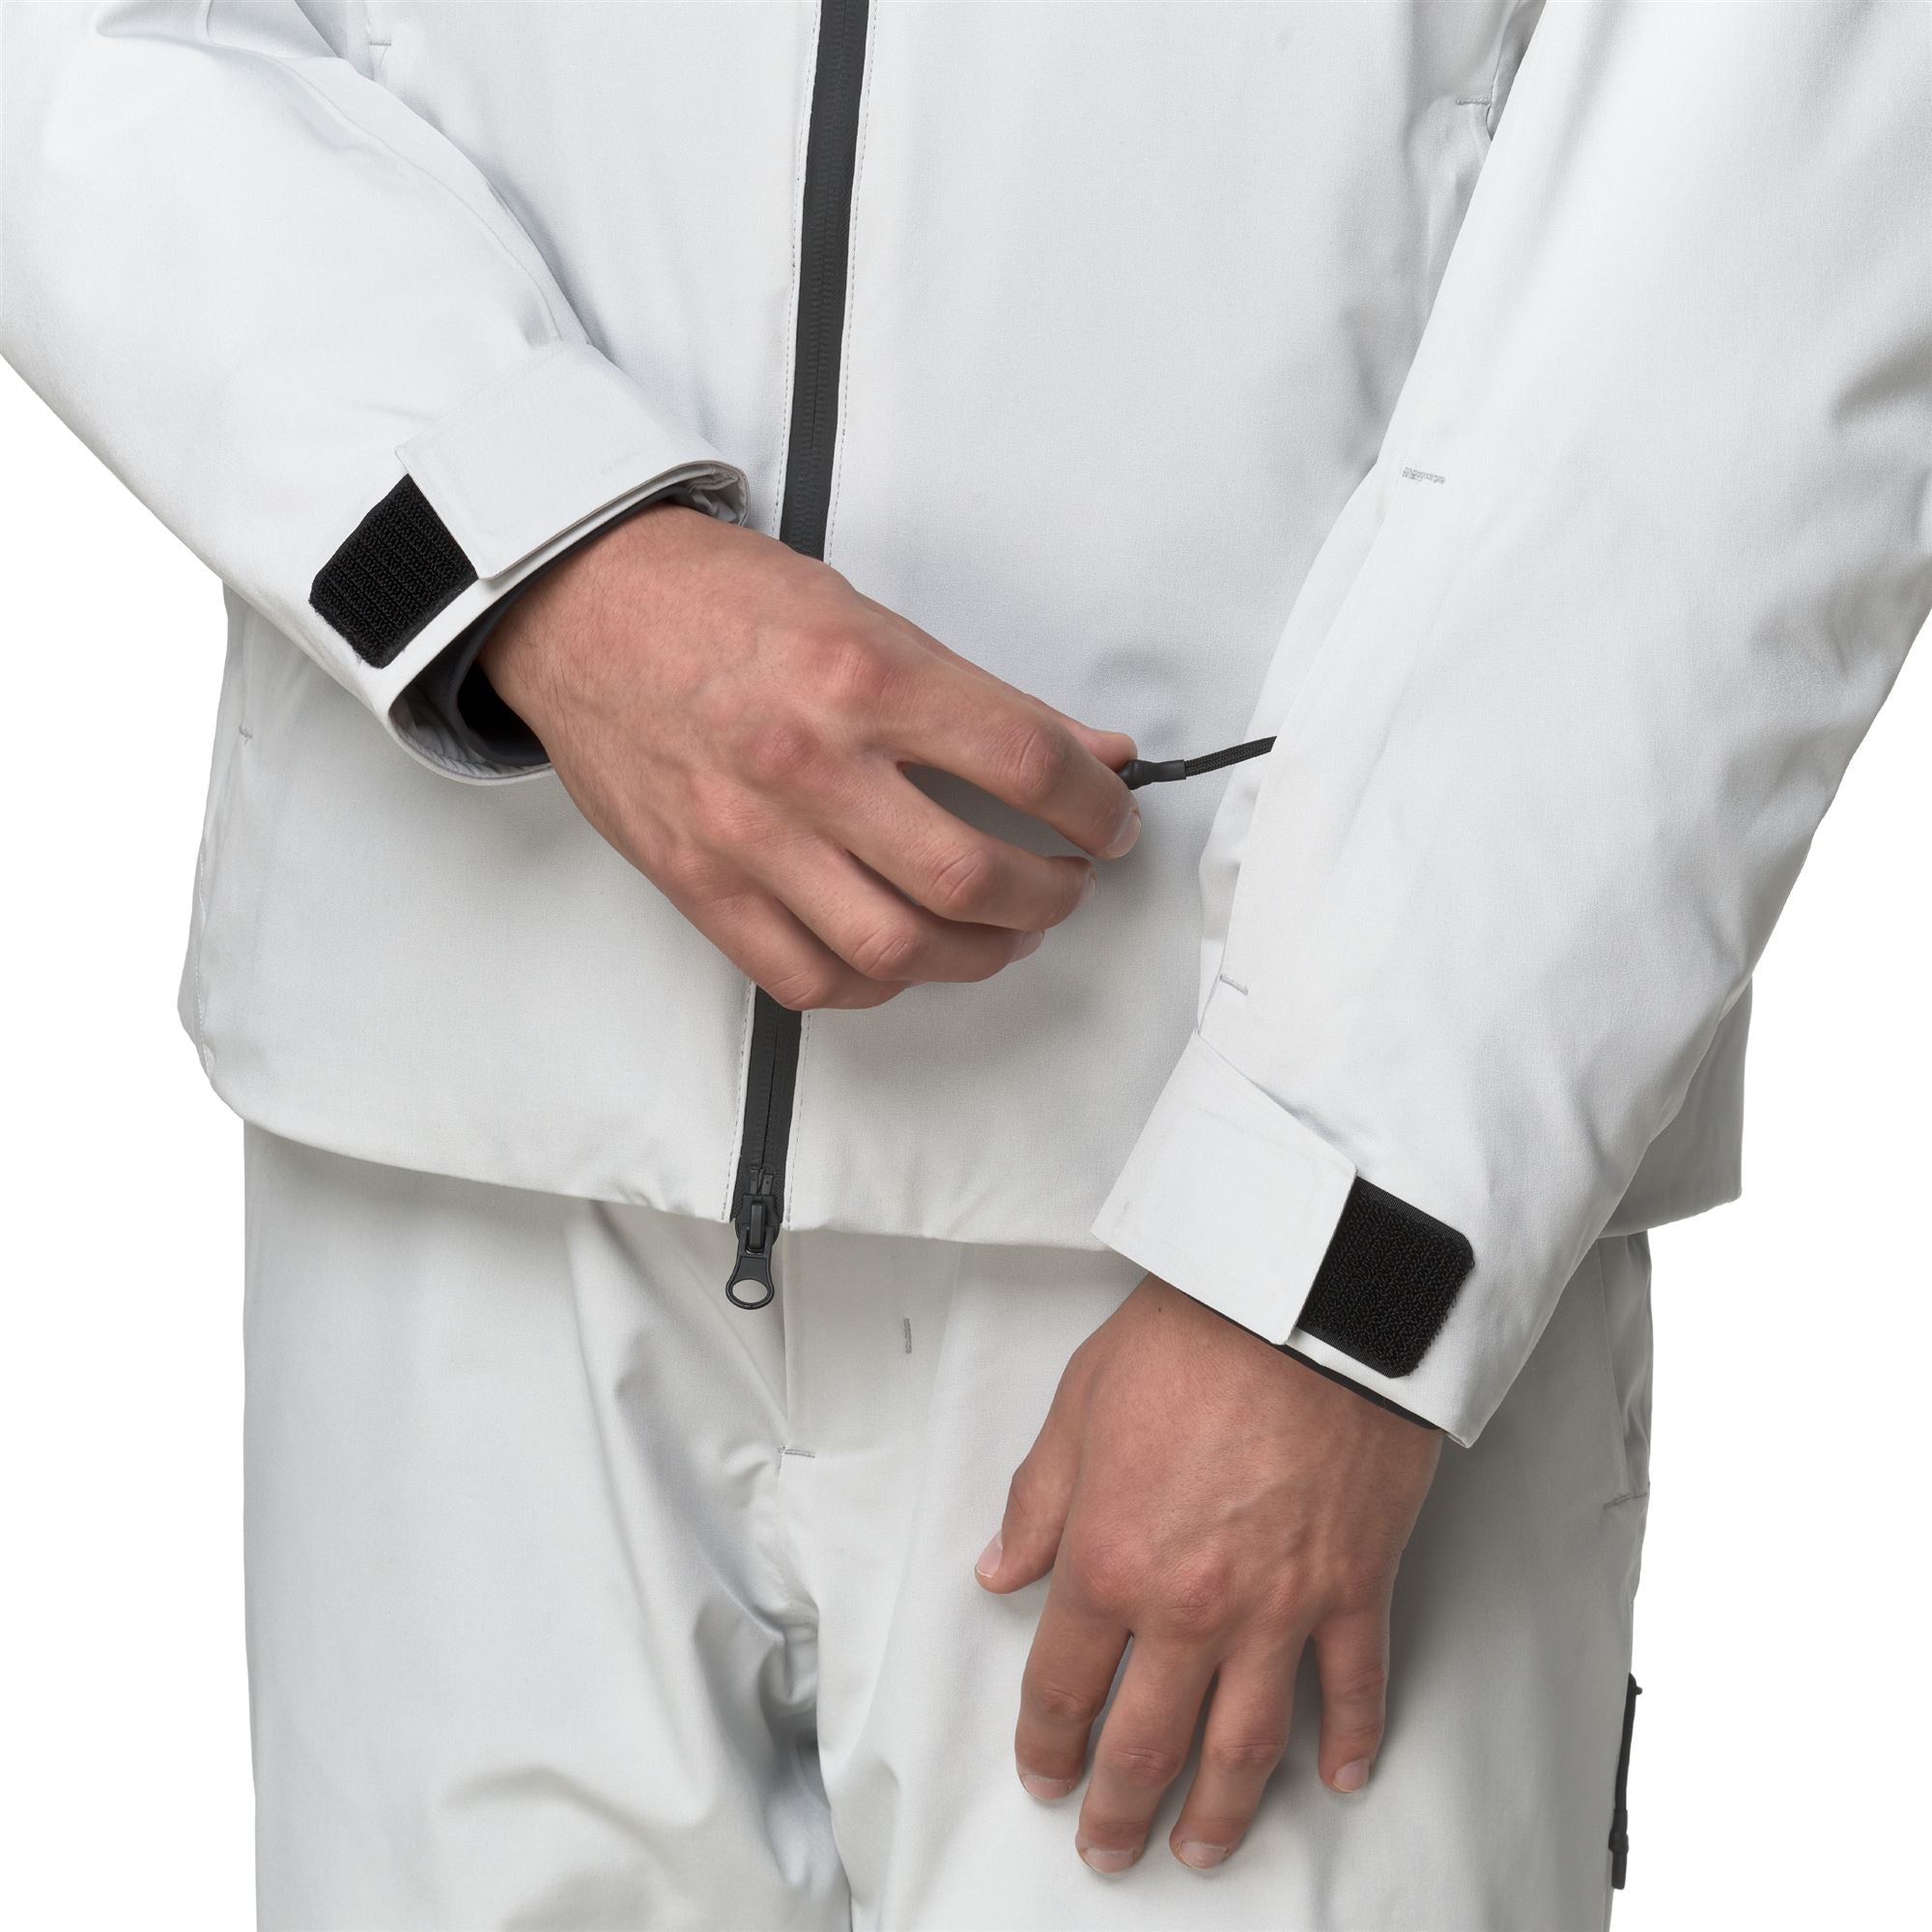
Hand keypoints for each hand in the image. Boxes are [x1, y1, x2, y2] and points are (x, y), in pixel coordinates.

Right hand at [481, 502, 1139, 1009]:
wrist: (581, 609)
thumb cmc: (717, 602)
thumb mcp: (867, 617)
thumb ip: (981, 698)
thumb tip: (1087, 753)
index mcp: (862, 676)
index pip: (1027, 764)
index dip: (1097, 807)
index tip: (1111, 821)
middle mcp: (808, 763)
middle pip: (973, 876)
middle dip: (1050, 894)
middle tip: (1066, 881)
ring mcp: (749, 835)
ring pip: (898, 947)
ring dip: (978, 953)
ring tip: (1003, 930)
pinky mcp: (701, 885)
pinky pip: (808, 977)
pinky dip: (877, 983)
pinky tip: (904, 955)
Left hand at [975, 1275, 1439, 1873]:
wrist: (1308, 1303)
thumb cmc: (1194, 1338)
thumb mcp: (1080, 1405)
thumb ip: (1039, 1501)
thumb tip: (1001, 1570)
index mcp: (1110, 1560)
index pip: (1062, 1684)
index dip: (1046, 1741)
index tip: (1044, 1771)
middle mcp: (1190, 1606)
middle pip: (1147, 1741)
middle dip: (1119, 1807)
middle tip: (1108, 1847)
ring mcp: (1279, 1608)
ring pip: (1246, 1747)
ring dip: (1220, 1813)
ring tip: (1199, 1849)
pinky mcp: (1355, 1587)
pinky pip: (1353, 1687)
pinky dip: (1349, 1742)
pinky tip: (1340, 1778)